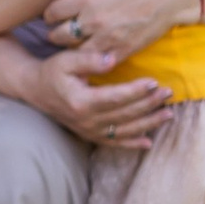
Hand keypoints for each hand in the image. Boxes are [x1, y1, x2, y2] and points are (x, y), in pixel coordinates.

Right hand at [27, 51, 172, 147]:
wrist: (36, 90)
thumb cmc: (53, 72)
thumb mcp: (67, 60)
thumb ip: (89, 59)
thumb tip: (112, 59)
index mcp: (81, 102)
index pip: (115, 97)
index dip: (136, 91)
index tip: (154, 81)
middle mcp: (86, 121)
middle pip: (124, 114)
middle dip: (149, 104)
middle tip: (168, 92)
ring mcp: (88, 131)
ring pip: (124, 130)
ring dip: (148, 123)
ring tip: (168, 113)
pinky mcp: (90, 136)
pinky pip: (114, 143)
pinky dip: (132, 144)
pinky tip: (149, 142)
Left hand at [49, 0, 201, 55]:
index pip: (51, 12)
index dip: (50, 13)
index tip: (53, 14)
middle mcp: (92, 19)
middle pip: (58, 35)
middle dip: (56, 32)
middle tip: (59, 31)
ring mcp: (107, 38)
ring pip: (74, 52)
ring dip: (72, 49)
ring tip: (74, 44)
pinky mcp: (121, 50)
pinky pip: (97, 62)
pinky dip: (92, 59)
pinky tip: (93, 53)